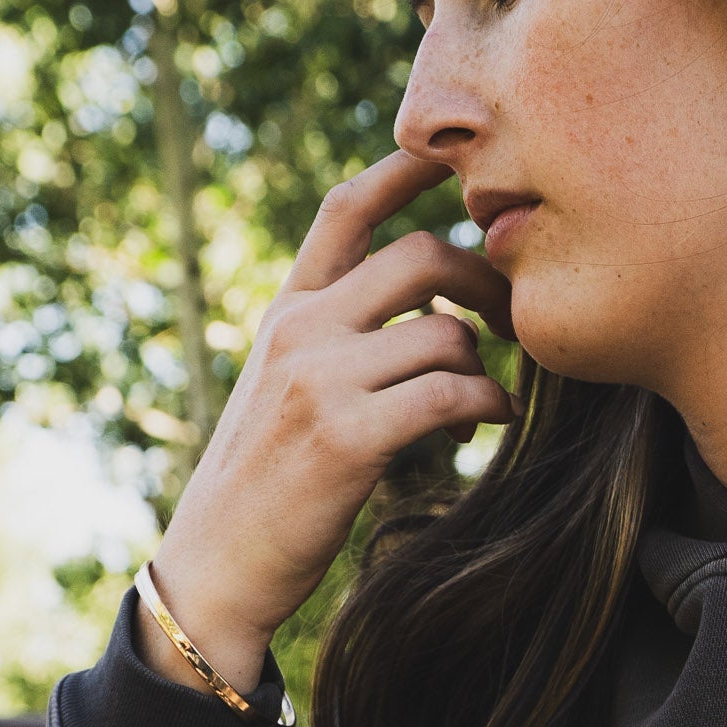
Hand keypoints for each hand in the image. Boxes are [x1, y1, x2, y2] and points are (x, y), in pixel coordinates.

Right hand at [140, 149, 515, 693]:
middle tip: (510, 316)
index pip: (345, 211)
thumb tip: (431, 316)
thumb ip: (336, 340)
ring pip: (444, 331)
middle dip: (483, 278)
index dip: (403, 172)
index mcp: (286, 312)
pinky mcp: (348, 437)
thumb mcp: (283, 390)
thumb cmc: (265, 484)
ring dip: (482, 364)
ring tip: (480, 402)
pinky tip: (483, 424)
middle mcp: (301, 331)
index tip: (453, 160)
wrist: (216, 566)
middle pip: (419, 256)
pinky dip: (484, 404)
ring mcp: (321, 381)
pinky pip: (448, 392)